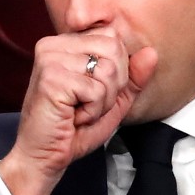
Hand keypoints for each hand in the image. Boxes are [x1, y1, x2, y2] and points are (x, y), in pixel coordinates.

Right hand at [0, 28, 156, 194]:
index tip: (91, 92)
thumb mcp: (112, 100)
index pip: (112, 38)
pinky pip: (95, 90)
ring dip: (101, 101)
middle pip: (114, 49)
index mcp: (65, 44)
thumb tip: (151, 53)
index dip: (116, 71)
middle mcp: (53, 45)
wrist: (43, 156)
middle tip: (87, 104)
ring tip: (79, 111)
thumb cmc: (73, 129)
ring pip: (107, 70)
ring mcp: (50, 59)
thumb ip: (132, 77)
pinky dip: (92, 111)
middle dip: (112, 85)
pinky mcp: (51, 78)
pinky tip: (73, 117)